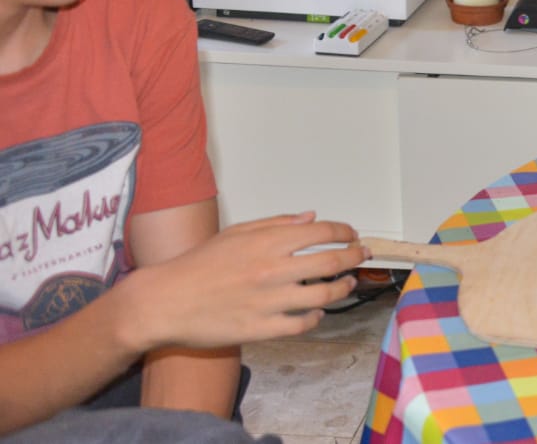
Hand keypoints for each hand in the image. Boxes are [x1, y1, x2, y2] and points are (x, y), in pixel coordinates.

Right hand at [119, 213, 365, 350]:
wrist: (164, 302)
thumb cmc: (197, 265)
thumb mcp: (236, 233)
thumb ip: (276, 224)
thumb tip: (310, 217)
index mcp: (267, 242)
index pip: (322, 232)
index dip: (345, 232)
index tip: (352, 235)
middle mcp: (273, 270)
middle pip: (332, 262)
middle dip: (355, 257)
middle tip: (362, 255)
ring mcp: (269, 301)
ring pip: (324, 294)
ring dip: (342, 287)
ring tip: (347, 283)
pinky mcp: (261, 329)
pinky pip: (301, 324)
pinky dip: (316, 317)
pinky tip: (318, 312)